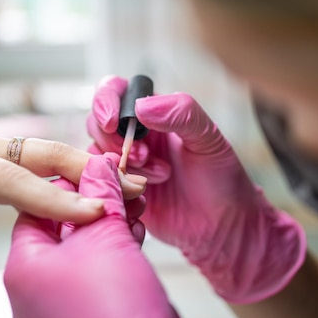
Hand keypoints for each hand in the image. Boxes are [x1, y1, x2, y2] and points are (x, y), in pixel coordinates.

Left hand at [4, 154, 191, 317]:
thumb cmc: (115, 308)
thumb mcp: (107, 236)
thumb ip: (102, 194)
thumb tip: (99, 166)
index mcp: (24, 266)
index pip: (37, 206)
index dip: (71, 184)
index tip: (99, 172)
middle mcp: (34, 287)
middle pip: (62, 226)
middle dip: (96, 204)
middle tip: (122, 188)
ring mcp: (59, 302)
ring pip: (82, 247)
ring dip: (110, 224)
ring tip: (135, 209)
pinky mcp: (85, 311)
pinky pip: (94, 269)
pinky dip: (114, 249)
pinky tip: (135, 235)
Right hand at [87, 76, 306, 302]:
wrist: (221, 226)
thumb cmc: (221, 179)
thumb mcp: (209, 140)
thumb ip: (182, 114)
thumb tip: (142, 106)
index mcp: (156, 113)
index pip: (115, 91)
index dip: (105, 102)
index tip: (113, 122)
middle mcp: (135, 136)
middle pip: (97, 123)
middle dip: (115, 141)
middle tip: (145, 157)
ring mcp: (124, 165)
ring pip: (95, 155)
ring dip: (121, 166)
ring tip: (158, 178)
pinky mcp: (119, 192)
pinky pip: (98, 184)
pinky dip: (114, 188)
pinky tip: (143, 197)